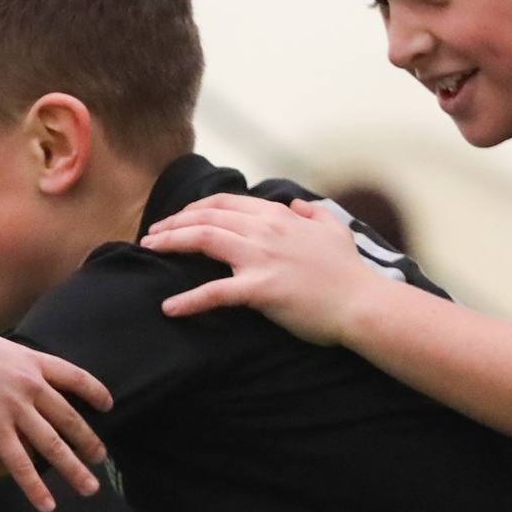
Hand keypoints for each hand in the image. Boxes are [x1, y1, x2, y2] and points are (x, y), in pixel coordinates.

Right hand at [0, 317, 112, 511]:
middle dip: (88, 440)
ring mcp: (15, 408)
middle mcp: (31, 386)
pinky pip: (20, 463)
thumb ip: (2, 357)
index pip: (74, 376)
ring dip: (74, 470)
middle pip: (69, 417)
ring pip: (53, 445)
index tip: (108, 404)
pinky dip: (35, 486)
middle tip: (101, 458)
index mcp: (31, 361)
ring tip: (90, 489)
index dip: (94, 391)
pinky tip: (48, 505)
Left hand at [139, 196, 390, 344]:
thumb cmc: (349, 272)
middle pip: (206, 217)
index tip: (177, 218)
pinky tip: (169, 308)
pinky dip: (188, 300)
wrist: (363, 303)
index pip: (224, 202)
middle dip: (173, 223)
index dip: (194, 208)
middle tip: (151, 235)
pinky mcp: (260, 289)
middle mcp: (265, 230)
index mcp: (278, 216)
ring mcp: (261, 258)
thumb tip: (297, 205)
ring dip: (170, 243)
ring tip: (149, 251)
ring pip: (203, 239)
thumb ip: (313, 214)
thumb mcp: (334, 230)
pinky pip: (215, 292)